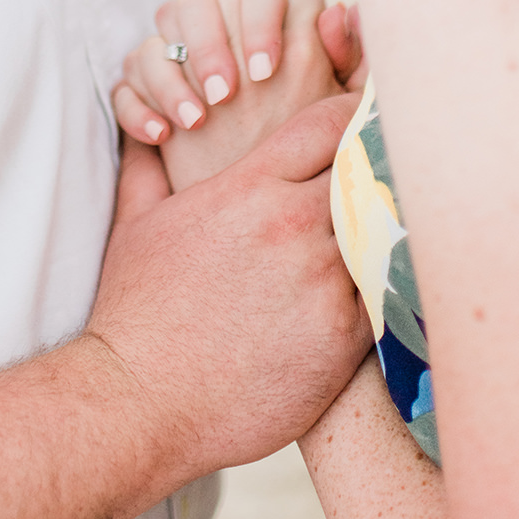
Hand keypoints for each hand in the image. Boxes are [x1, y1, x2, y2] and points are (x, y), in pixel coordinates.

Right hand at [88, 97, 373, 478]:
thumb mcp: (137, 223)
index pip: (327, 122)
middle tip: (376, 175)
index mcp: (248, 187)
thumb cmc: (136, 312)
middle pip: (363, 169)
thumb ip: (150, 167)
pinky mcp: (343, 336)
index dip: (347, 116)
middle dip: (368, 169)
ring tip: (378, 233)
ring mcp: (324, 280)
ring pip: (379, 231)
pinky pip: (382, 293)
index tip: (358, 121)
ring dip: (377, 229)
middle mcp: (293, 224)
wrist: (142, 403)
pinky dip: (378, 287)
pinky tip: (368, 291)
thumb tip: (145, 134)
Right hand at [113, 0, 365, 190]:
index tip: (265, 71)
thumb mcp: (329, 116)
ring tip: (197, 120)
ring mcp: (183, 49)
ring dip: (176, 72)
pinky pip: (128, 71)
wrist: (249, 217)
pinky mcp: (144, 84)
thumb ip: (347, 65)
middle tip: (227, 94)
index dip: (265, 17)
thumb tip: (344, 11)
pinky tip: (161, 134)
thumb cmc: (299, 158)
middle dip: (214, 40)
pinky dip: (138, 101)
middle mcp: (232, 22)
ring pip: (165, 17)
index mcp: (280, 21)